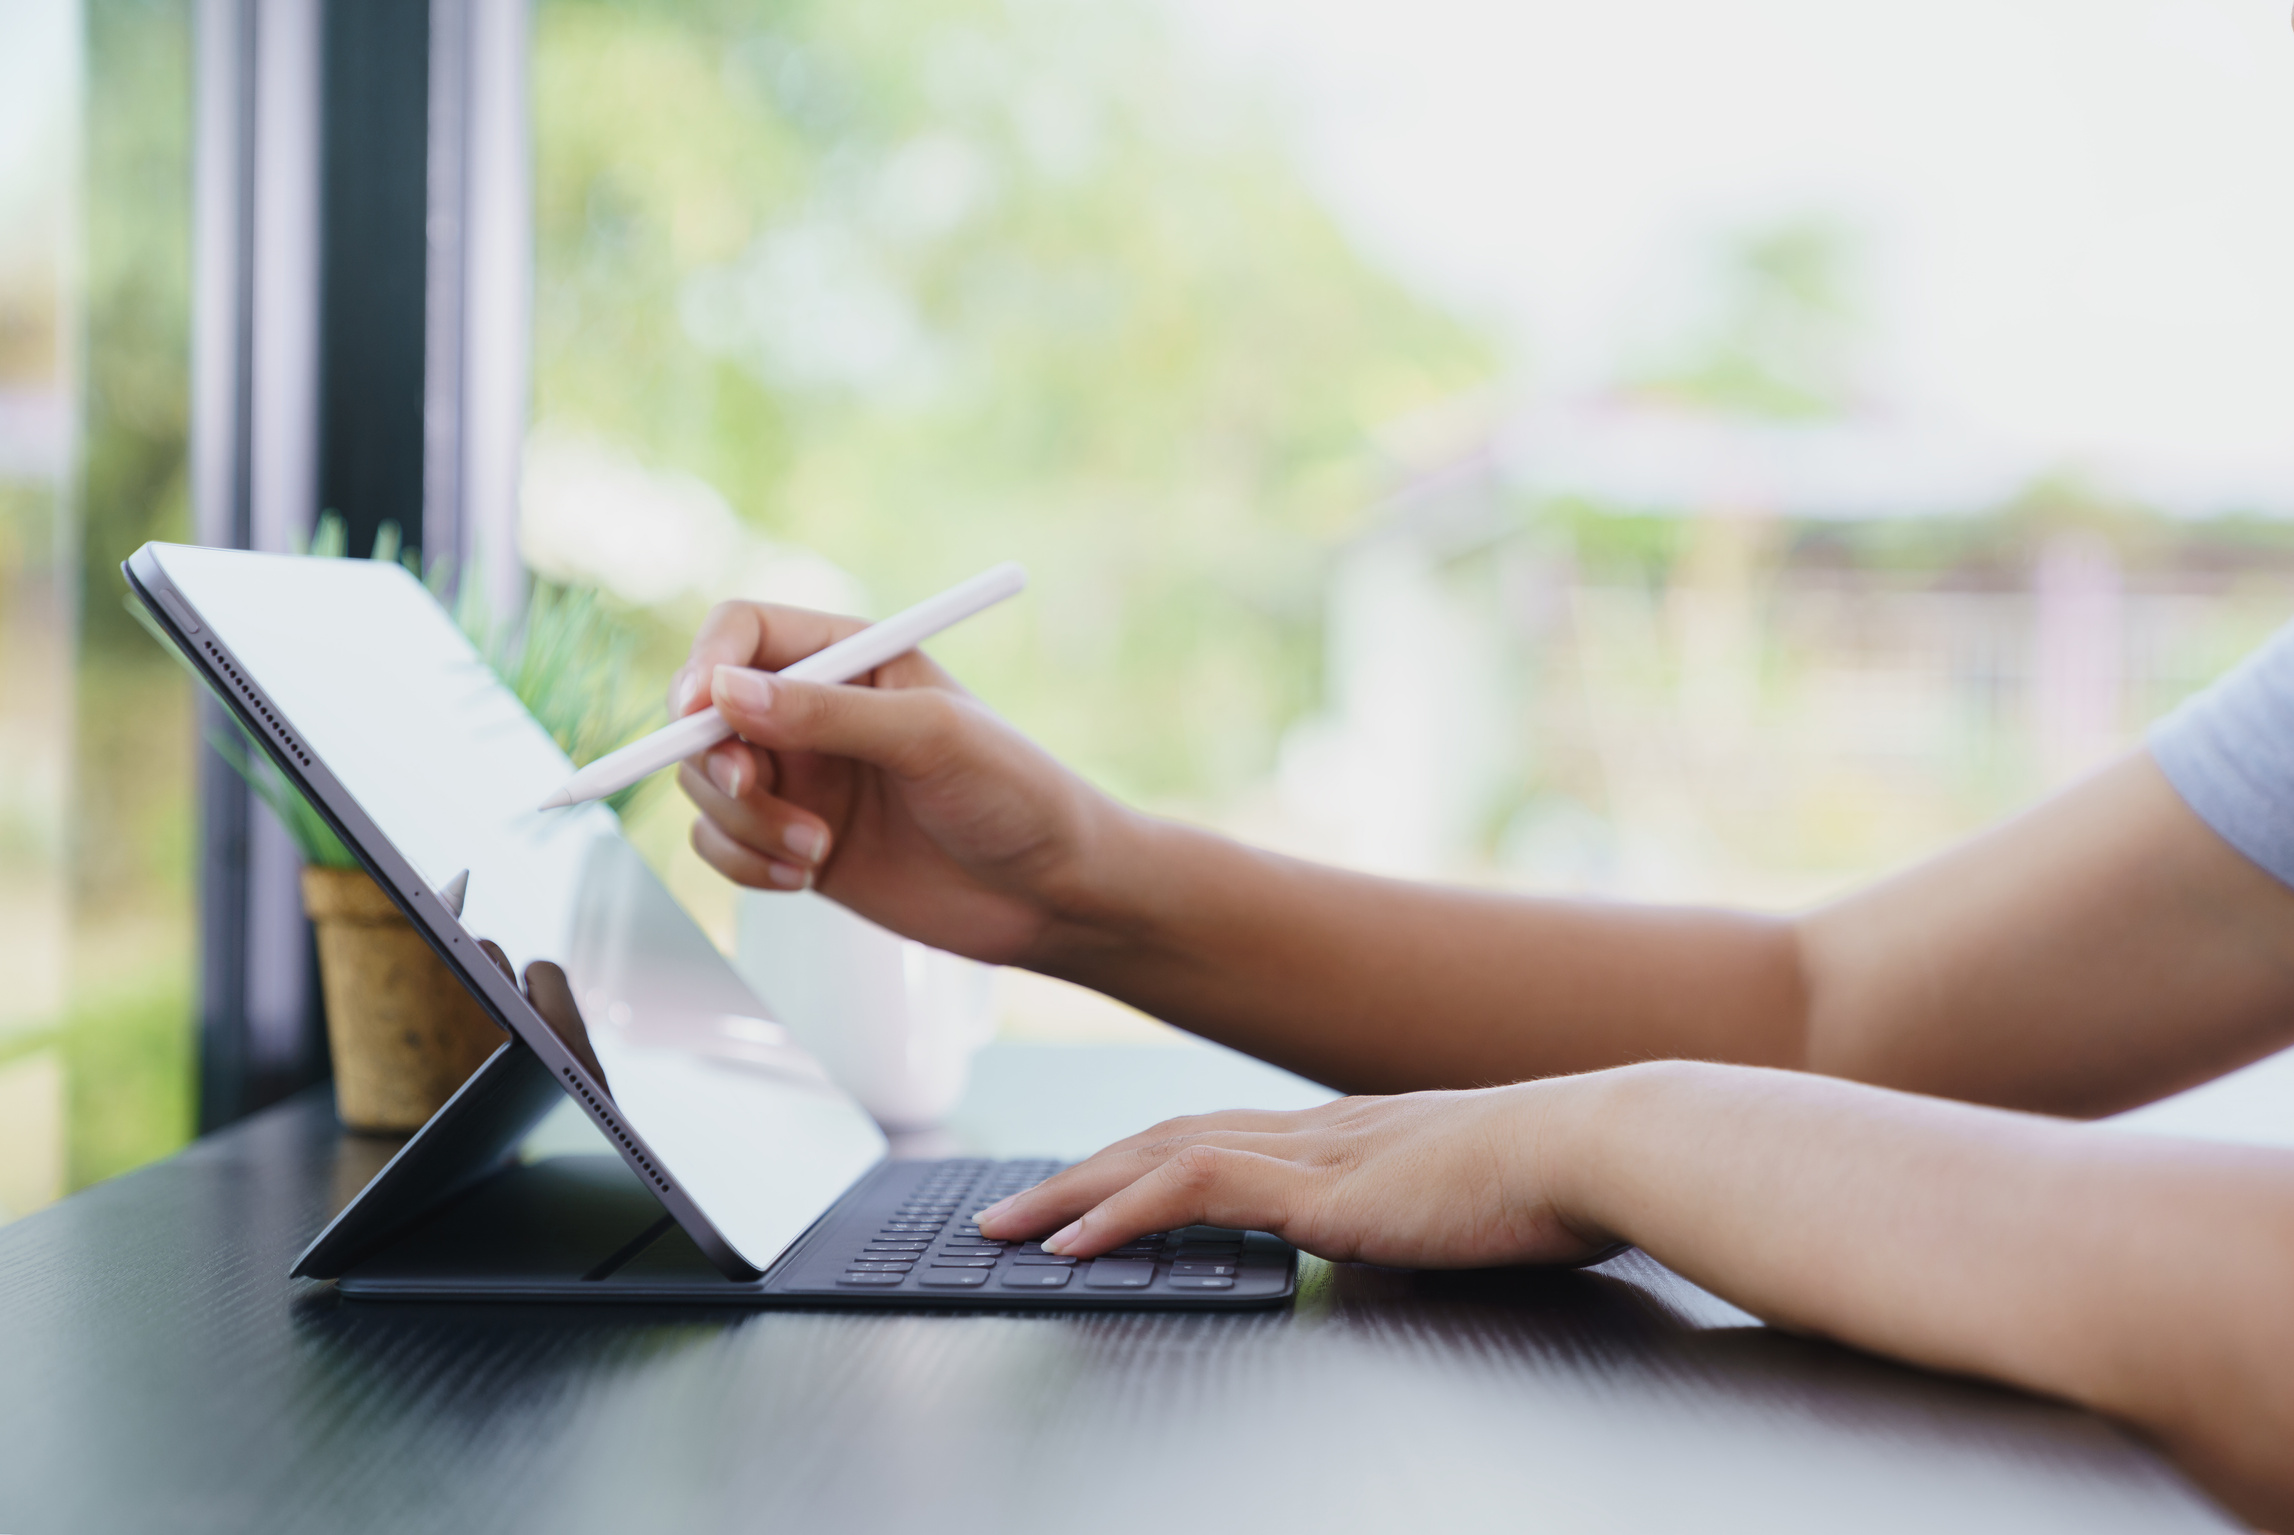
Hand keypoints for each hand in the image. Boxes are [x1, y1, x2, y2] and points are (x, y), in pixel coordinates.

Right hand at [670, 600, 1128, 965]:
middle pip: (706, 714)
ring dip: (742, 822)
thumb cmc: (1018, 795)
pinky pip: (722, 844)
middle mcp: (816, 713)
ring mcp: (803, 780)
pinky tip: (805, 876)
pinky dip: (745, 864)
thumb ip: (826, 713)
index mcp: (852, 657)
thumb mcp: (929, 737)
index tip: (696, 711)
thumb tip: (726, 693)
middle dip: (716, 759)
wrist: (1053, 893)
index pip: (743, 632)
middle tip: (751, 787)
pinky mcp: (796, 842)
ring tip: (815, 848)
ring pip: (706, 786)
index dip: (706, 666)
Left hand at [970, 1080, 1619, 1267]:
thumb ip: (1416, 1222)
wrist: (1607, 1146)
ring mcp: (1315, 1149)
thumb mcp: (1466, 1209)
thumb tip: (1398, 1254)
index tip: (1083, 1191)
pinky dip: (1125, 1215)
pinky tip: (1076, 1245)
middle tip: (1003, 1210)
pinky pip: (1195, 1190)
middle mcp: (1316, 1129)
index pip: (1215, 1136)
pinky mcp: (1322, 1187)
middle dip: (1077, 1175)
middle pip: (1164, 1138)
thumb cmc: (1560, 1184)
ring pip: (1158, 1155)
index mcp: (1347, 1133)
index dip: (1138, 1162)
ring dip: (1072, 1194)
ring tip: (1004, 1229)